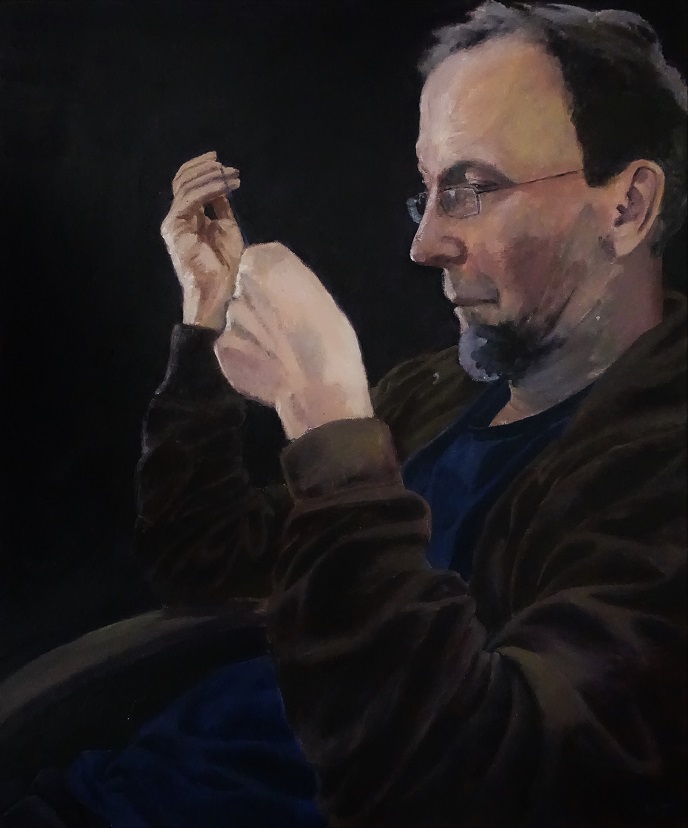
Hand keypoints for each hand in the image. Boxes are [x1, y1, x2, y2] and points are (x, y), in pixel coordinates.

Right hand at [161, 151, 243, 330]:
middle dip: (205, 168)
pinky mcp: (175, 228)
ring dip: (210, 177)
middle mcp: (176, 218)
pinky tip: (226, 185)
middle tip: (226, 165)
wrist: (219, 287)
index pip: (187, 184)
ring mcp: (173, 223)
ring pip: (186, 186)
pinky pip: (191, 199)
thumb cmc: (224, 264)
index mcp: (186, 217)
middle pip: (183, 180)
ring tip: (231, 175)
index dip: (201, 169)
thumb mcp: (226, 227)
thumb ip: (220, 206)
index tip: (221, 162)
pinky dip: (209, 189)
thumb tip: (222, 185)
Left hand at [214, 242, 373, 438]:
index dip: (274, 282)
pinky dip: (246, 355)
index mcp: (268, 261)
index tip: (291, 301)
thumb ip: (291, 282)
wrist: (320, 390)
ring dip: (252, 331)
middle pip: (243, 289)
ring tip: (280, 352)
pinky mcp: (222, 350)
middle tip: (286, 329)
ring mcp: (228, 319)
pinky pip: (232, 346)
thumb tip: (278, 287)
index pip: (258, 260)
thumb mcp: (319, 296)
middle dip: (259, 306)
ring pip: (237, 319)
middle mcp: (240, 284)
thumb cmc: (332, 340)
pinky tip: (269, 368)